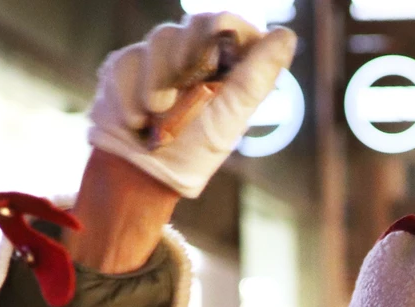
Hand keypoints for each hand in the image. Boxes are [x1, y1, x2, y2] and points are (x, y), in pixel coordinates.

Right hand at [88, 13, 295, 197]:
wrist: (144, 174)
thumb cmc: (195, 151)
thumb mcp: (231, 116)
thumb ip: (256, 76)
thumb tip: (286, 35)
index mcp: (230, 67)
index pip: (231, 24)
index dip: (220, 33)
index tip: (210, 63)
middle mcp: (198, 57)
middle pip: (194, 24)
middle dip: (186, 59)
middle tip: (180, 96)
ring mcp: (162, 58)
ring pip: (161, 38)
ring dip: (157, 82)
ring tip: (156, 116)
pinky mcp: (128, 65)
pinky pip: (128, 59)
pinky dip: (131, 93)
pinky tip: (137, 120)